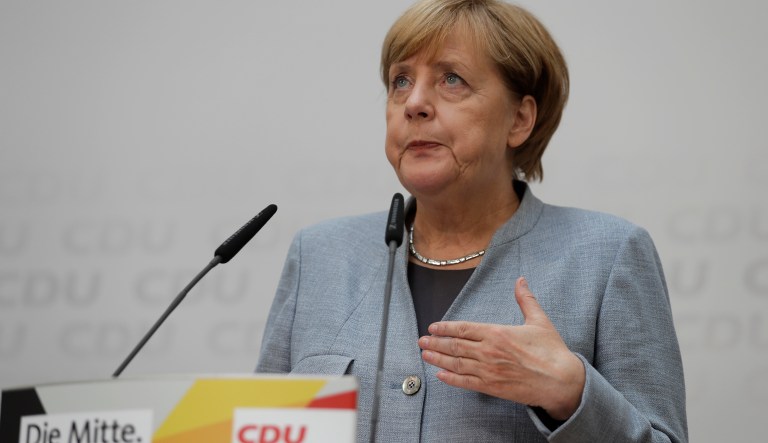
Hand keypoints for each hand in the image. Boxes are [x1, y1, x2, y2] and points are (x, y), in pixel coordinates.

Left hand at [418, 277, 584, 420]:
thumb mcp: (539, 320)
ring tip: (424, 354)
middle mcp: (489, 351)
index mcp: (497, 333)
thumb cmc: (551, 351)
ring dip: (438, 358)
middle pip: (455, 345)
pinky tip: (440, 375)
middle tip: (421, 340)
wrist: (561, 381)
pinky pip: (466, 383)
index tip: (433, 327)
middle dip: (436, 342)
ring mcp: (488, 370)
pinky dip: (450, 379)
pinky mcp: (492, 387)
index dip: (445, 327)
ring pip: (456, 363)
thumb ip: (525, 299)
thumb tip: (521, 281)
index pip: (464, 328)